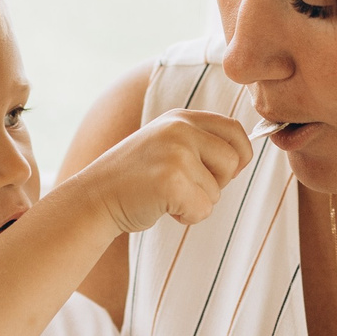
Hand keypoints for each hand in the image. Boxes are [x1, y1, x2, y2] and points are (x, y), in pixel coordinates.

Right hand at [65, 108, 253, 235]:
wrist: (93, 199)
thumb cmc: (134, 180)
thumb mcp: (165, 145)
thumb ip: (199, 142)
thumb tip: (244, 154)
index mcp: (180, 118)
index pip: (235, 131)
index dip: (238, 156)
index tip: (220, 172)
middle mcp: (179, 129)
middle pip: (234, 160)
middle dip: (218, 183)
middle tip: (188, 188)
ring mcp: (175, 153)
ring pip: (218, 190)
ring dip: (198, 202)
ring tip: (167, 196)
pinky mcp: (170, 181)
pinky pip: (203, 209)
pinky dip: (186, 217)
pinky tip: (162, 207)